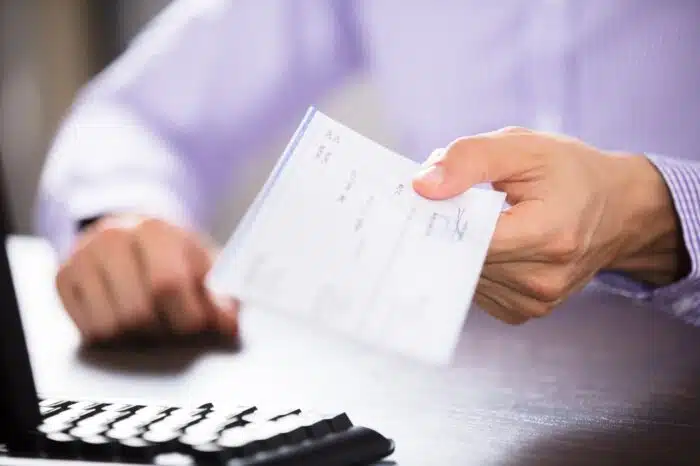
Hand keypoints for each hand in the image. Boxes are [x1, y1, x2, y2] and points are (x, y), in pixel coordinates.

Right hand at [56, 216, 238, 342]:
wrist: (129, 231)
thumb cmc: (172, 252)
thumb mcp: (203, 264)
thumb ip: (219, 294)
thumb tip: (227, 324)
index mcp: (154, 230)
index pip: (167, 284)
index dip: (189, 317)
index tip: (200, 324)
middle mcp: (112, 238)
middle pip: (137, 313)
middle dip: (163, 330)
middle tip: (174, 323)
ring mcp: (82, 258)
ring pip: (111, 328)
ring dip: (137, 337)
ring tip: (150, 319)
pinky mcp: (63, 278)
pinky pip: (88, 331)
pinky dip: (113, 336)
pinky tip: (125, 317)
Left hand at [412, 127, 680, 324]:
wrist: (619, 209)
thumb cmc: (572, 173)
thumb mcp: (524, 148)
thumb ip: (470, 160)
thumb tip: (422, 186)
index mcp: (548, 234)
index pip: (469, 237)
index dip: (440, 218)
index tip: (424, 200)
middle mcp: (542, 279)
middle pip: (463, 259)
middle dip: (448, 230)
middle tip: (448, 203)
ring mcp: (535, 302)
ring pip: (465, 277)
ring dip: (460, 250)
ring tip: (478, 221)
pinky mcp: (526, 312)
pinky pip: (478, 291)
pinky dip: (474, 266)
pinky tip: (490, 244)